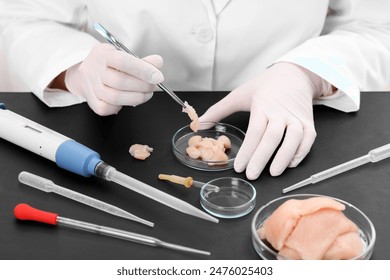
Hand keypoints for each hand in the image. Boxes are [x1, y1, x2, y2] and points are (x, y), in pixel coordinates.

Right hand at [64, 43, 163, 115]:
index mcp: (103, 54)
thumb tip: (157, 62)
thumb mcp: (123, 54)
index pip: (123, 61)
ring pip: (114, 97)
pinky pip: (105, 108)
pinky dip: (119, 107)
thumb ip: (141, 60)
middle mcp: (93, 69)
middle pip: (120, 82)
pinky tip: (128, 100)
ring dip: (136, 98)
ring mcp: (90, 86)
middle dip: (143, 86)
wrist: (86, 71)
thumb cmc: (108, 63)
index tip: (158, 77)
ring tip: (146, 94)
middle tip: (154, 86)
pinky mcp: (91, 100)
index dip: (143, 70)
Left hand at [199, 62, 332, 179]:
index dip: (248, 150)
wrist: (294, 74)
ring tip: (273, 172)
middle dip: (262, 157)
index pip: (255, 131)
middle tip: (252, 175)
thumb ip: (218, 110)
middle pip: (273, 137)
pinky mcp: (308, 122)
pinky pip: (308, 139)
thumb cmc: (264, 86)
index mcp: (262, 105)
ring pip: (294, 138)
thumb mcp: (239, 94)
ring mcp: (296, 117)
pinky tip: (290, 163)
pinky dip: (301, 152)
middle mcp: (281, 112)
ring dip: (284, 157)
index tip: (239, 166)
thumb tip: (199, 124)